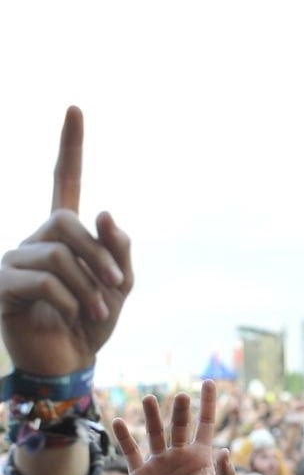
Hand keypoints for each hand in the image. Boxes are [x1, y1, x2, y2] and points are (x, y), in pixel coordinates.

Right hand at [0, 108, 131, 375]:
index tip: (76, 109)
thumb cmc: (92, 325)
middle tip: (120, 287)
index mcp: (66, 235)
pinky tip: (77, 316)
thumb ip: (118, 252)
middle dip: (100, 254)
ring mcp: (16, 259)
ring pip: (57, 252)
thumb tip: (103, 212)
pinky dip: (70, 299)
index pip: (64, 181)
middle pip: (67, 221)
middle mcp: (37, 239)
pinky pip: (44, 280)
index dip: (70, 146)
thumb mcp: (121, 288)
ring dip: (90, 284)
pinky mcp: (4, 284)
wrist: (69, 365)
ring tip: (101, 311)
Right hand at [112, 380, 234, 474]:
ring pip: (155, 433)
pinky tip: (119, 421)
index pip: (205, 424)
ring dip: (153, 416)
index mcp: (201, 458)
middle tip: (182, 397)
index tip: (210, 382)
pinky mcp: (141, 474)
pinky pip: (131, 451)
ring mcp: (159, 463)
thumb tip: (227, 451)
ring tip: (151, 399)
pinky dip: (124, 436)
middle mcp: (179, 455)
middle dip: (181, 411)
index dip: (208, 404)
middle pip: (180, 425)